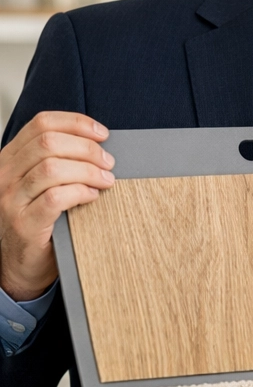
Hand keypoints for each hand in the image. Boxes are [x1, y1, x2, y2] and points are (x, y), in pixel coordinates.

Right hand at [0, 112, 112, 300]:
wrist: (19, 262)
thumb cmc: (36, 219)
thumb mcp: (40, 183)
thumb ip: (58, 161)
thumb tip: (98, 144)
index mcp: (11, 158)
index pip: (41, 124)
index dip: (77, 123)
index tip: (102, 133)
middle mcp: (6, 174)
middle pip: (49, 142)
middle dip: (87, 149)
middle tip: (108, 162)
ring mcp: (11, 199)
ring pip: (52, 168)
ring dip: (88, 171)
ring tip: (105, 180)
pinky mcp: (25, 223)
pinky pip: (56, 198)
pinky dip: (81, 192)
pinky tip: (92, 196)